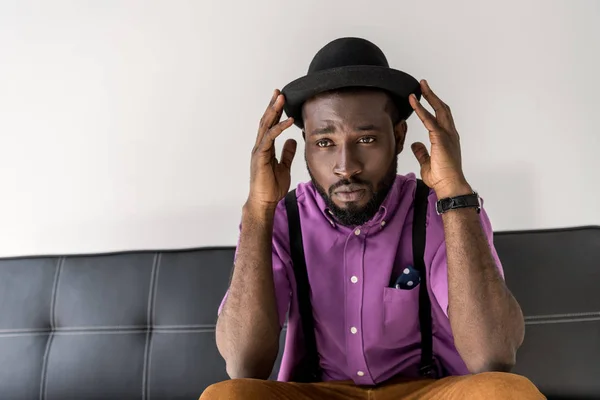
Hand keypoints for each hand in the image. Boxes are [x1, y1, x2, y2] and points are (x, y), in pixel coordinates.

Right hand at [247, 89, 296, 212]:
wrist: (264, 202)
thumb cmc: (271, 187)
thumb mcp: (284, 167)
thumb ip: (287, 153)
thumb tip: (292, 140)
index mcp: (265, 148)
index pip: (269, 126)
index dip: (274, 112)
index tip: (280, 99)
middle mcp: (260, 147)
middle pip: (265, 122)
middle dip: (272, 106)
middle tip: (279, 92)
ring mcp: (259, 151)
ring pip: (265, 126)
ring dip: (273, 111)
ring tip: (281, 98)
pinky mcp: (260, 157)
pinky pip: (270, 139)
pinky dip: (279, 128)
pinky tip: (288, 121)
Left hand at [409, 80, 471, 198]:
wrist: (449, 185)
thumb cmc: (441, 177)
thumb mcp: (427, 162)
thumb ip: (422, 152)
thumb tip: (415, 144)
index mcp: (448, 139)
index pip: (441, 118)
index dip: (433, 106)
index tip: (425, 97)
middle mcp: (450, 134)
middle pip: (442, 109)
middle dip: (432, 95)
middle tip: (423, 84)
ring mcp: (447, 135)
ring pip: (439, 110)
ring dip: (429, 97)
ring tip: (419, 86)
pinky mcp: (440, 139)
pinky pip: (429, 120)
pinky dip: (421, 110)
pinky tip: (414, 102)